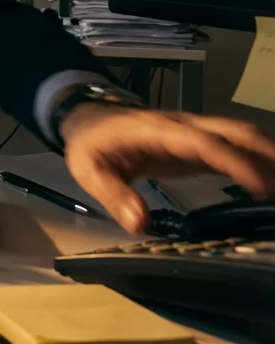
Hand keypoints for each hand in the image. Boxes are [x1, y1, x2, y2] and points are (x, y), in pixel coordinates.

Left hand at [61, 104, 274, 233]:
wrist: (88, 119)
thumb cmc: (90, 143)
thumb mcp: (88, 169)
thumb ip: (113, 195)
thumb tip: (139, 224)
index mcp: (156, 131)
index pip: (202, 143)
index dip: (233, 162)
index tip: (260, 185)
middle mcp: (181, 126)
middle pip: (233, 132)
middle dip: (267, 153)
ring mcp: (192, 133)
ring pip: (239, 137)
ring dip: (268, 155)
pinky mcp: (196, 145)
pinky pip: (233, 149)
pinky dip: (257, 162)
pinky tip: (272, 183)